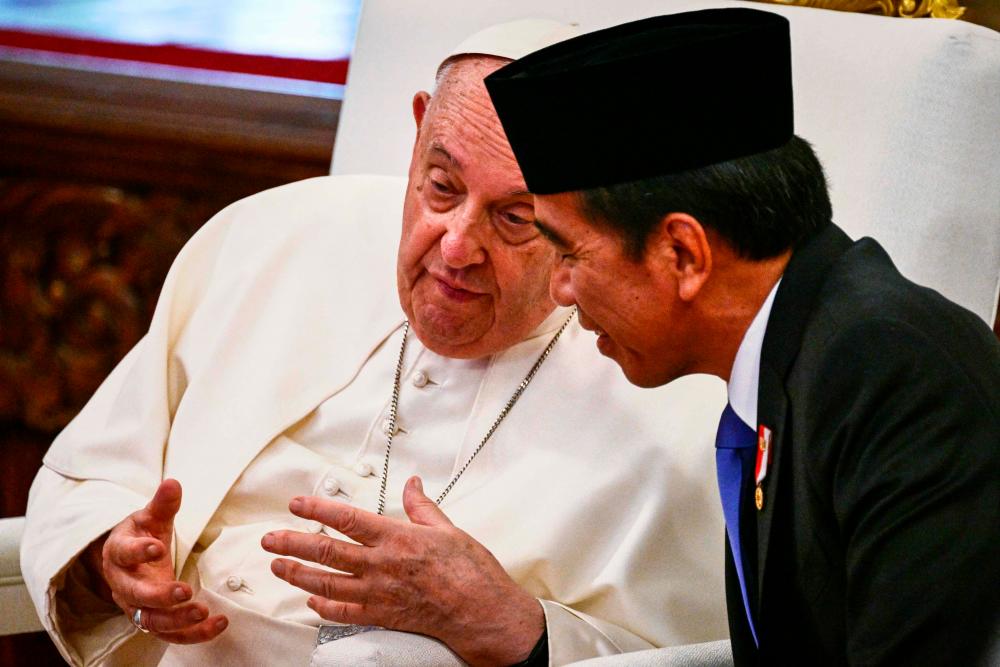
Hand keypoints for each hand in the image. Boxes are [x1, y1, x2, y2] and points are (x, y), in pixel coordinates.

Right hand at [88, 478, 227, 642]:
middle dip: (159, 596)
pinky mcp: (153, 620)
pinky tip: (218, 624)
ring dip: (178, 621)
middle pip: (135, 596)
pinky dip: (193, 634)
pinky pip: (171, 634)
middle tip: (184, 592)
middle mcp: (123, 584)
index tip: (157, 547)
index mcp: (119, 553)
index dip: (138, 552)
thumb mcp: (150, 517)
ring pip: (151, 621)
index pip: (123, 554)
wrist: (128, 560)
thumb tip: (173, 483)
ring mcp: (136, 606)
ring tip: (204, 612)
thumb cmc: (142, 535)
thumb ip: (163, 504)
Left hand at [262, 476, 543, 665]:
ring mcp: (379, 593)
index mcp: (397, 538)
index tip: (296, 503)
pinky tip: (311, 602)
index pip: (347, 520)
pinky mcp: (382, 616)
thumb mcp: (448, 529)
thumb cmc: (470, 571)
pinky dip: (323, 607)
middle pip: (327, 552)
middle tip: (269, 539)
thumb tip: (413, 485)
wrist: (481, 611)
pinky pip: (344, 612)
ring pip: (327, 584)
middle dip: (293, 544)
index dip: (317, 509)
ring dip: (298, 575)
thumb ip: (422, 507)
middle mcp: (381, 565)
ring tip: (278, 567)